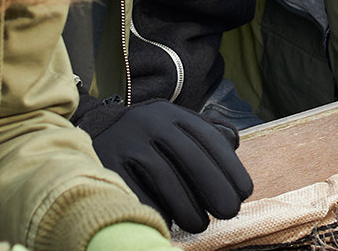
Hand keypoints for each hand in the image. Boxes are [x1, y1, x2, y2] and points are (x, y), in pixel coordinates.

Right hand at [76, 97, 253, 233]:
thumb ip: (205, 131)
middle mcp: (151, 122)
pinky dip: (157, 210)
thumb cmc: (145, 137)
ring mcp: (127, 142)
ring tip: (200, 224)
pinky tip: (169, 222)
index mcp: (172, 114)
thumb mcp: (173, 125)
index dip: (231, 167)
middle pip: (190, 158)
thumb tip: (233, 143)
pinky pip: (137, 193)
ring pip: (165, 178)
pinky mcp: (107, 163)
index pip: (209, 138)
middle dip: (215, 187)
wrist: (92, 132)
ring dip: (188, 207)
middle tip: (229, 212)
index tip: (244, 192)